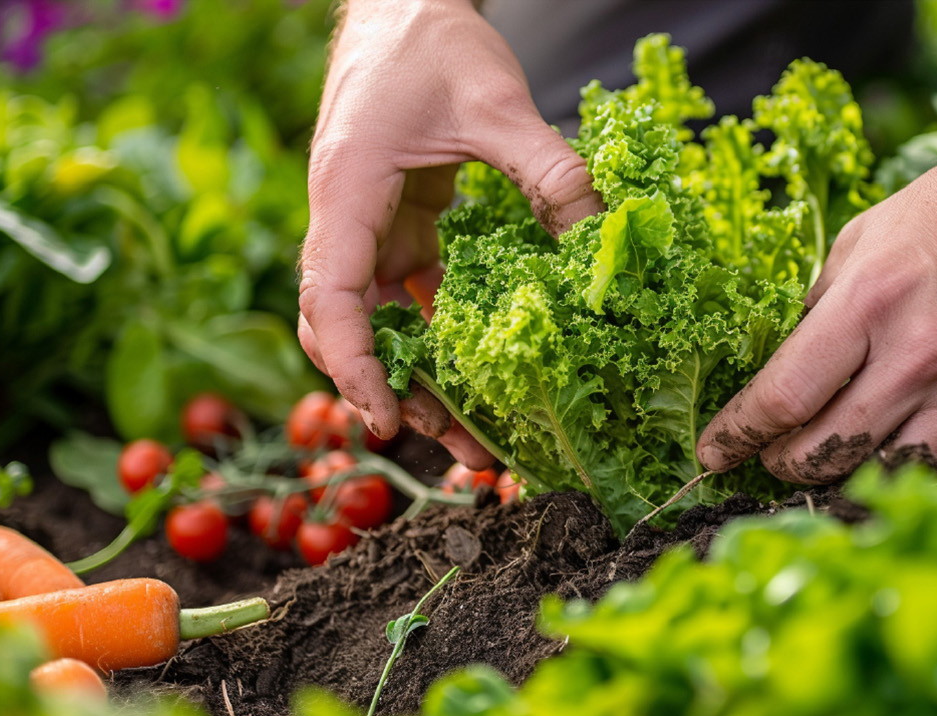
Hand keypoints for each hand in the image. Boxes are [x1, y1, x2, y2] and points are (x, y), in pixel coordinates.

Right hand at [297, 0, 601, 466]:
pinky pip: (417, 293)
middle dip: (399, 397)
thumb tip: (604, 240)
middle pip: (352, 332)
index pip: (333, 300)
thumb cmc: (429, 39)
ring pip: (387, 322)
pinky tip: (490, 372)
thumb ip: (550, 171)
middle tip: (465, 453)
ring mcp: (374, 224)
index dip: (355, 367)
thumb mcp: (498, 103)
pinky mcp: (404, 221)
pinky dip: (447, 335)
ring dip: (428, 376)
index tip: (388, 419)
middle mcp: (349, 220)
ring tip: (482, 436)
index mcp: (347, 194)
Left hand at [694, 127, 936, 481]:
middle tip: (775, 459)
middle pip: (829, 451)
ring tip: (833, 466)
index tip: (714, 451)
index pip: (784, 397)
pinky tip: (901, 465)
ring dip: (849, 480)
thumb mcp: (861, 241)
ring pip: (890, 473)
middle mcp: (919, 355)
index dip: (738, 435)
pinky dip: (922, 479)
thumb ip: (821, 309)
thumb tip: (782, 370)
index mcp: (869, 304)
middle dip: (786, 465)